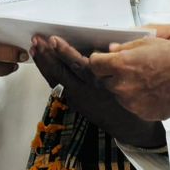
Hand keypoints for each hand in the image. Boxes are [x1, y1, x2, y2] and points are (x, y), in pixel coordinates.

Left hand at [29, 35, 163, 149]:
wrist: (133, 129)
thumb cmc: (134, 98)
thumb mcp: (129, 77)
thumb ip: (114, 61)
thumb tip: (100, 47)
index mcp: (100, 84)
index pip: (77, 64)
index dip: (63, 51)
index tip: (52, 39)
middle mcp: (86, 93)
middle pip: (61, 72)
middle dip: (47, 55)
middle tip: (36, 40)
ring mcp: (79, 101)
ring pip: (57, 80)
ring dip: (44, 64)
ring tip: (35, 50)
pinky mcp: (77, 105)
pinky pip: (60, 87)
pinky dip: (51, 75)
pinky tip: (45, 66)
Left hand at [88, 25, 169, 121]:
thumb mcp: (151, 39)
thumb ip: (126, 46)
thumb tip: (112, 50)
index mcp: (122, 65)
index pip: (94, 64)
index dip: (99, 60)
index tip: (103, 59)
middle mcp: (124, 86)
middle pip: (105, 81)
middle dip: (113, 74)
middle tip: (131, 67)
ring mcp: (133, 103)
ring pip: (119, 95)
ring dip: (126, 87)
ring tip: (146, 78)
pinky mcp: (143, 113)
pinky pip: (133, 105)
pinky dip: (139, 98)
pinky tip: (154, 89)